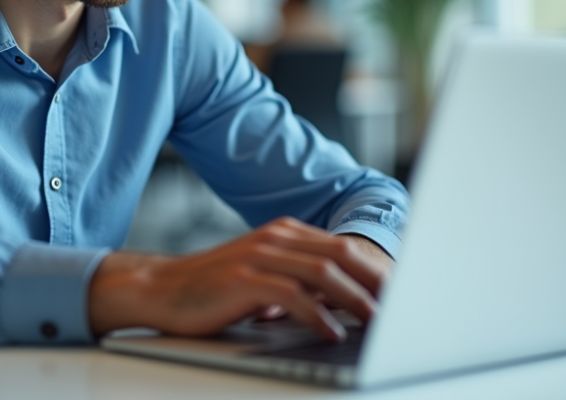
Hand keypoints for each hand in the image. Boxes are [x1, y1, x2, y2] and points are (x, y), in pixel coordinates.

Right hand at [88, 217, 390, 341]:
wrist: (161, 289)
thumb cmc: (215, 289)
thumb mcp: (263, 275)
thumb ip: (299, 279)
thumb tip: (347, 302)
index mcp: (285, 233)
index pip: (343, 247)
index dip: (376, 270)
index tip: (403, 294)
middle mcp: (275, 238)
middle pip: (341, 255)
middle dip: (376, 281)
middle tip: (403, 308)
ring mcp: (258, 256)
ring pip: (322, 273)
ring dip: (355, 299)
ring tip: (376, 322)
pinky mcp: (242, 279)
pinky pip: (290, 295)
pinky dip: (316, 314)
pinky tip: (330, 332)